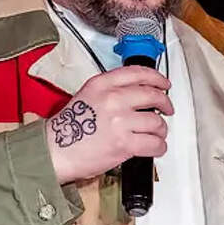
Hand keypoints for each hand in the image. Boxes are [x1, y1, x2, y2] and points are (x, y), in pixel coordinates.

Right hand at [45, 66, 173, 183]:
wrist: (56, 151)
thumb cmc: (68, 128)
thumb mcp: (87, 95)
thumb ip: (110, 90)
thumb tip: (137, 93)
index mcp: (102, 84)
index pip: (138, 73)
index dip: (157, 78)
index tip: (163, 84)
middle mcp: (113, 99)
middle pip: (153, 95)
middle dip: (165, 103)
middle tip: (167, 109)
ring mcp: (120, 121)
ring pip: (157, 122)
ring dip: (161, 130)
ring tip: (157, 134)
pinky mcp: (124, 143)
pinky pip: (154, 143)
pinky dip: (159, 147)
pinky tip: (155, 147)